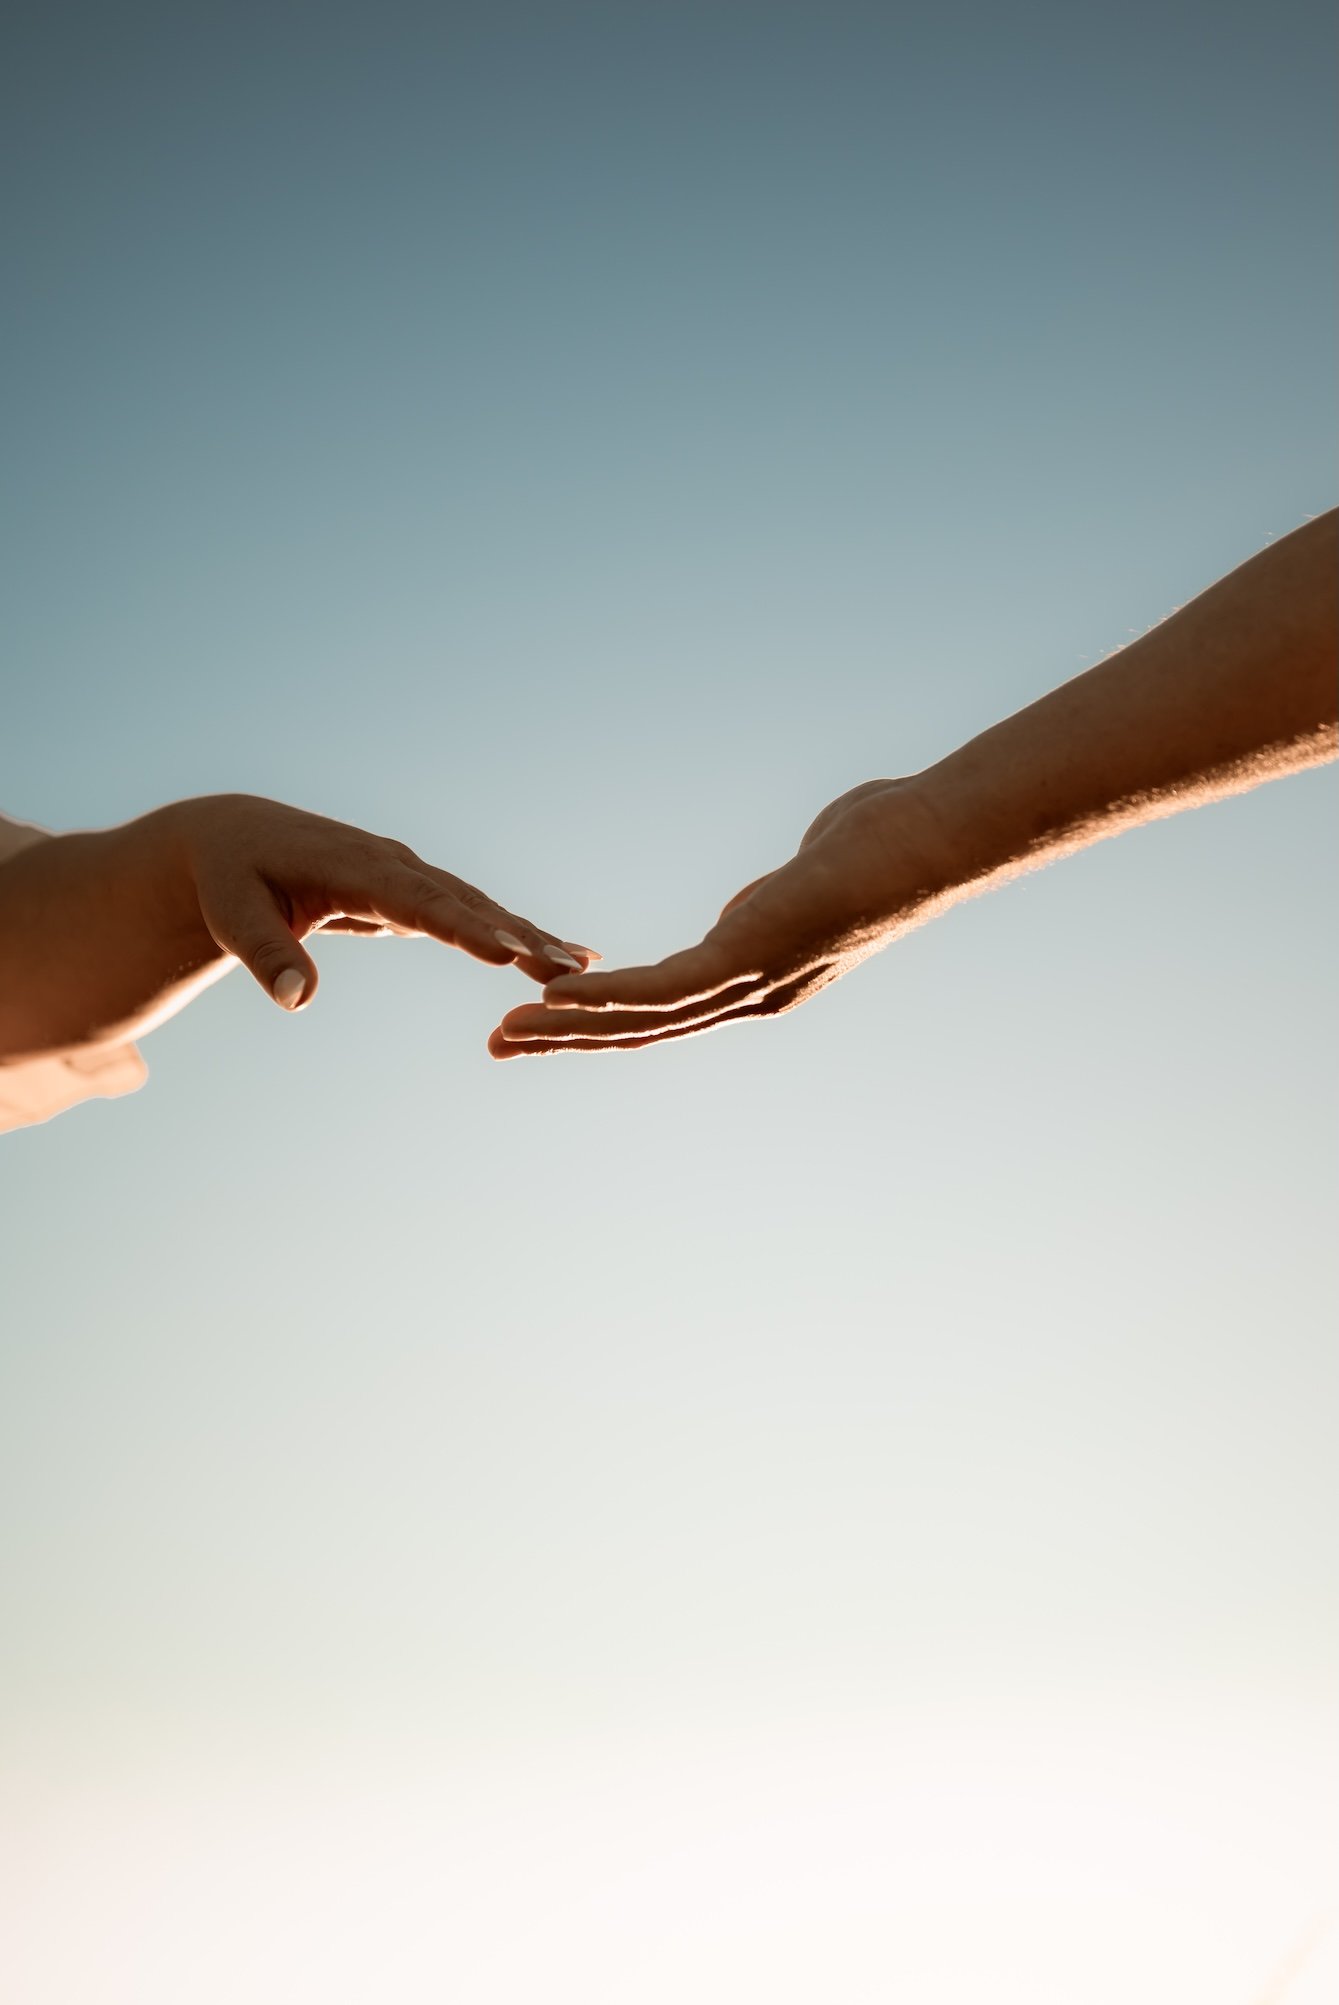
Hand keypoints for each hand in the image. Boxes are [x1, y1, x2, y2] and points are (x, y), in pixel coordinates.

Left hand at [162, 794, 596, 1010]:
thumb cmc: (229, 880)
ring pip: (479, 907)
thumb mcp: (230, 914)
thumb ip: (264, 953)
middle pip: (464, 902)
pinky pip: (474, 914)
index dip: (461, 927)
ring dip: (530, 937)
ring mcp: (409, 877)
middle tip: (568, 969)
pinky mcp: (417, 893)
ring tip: (582, 969)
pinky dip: (517, 935)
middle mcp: (391, 865)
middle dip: (517, 935)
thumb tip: (298, 999)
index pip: (414, 900)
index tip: (505, 954)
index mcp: (349, 865)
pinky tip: (561, 957)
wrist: (236, 841)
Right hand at [488, 779, 947, 1057]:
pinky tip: (557, 1000)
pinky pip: (664, 989)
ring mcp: (753, 981)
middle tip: (500, 1047)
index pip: (668, 1012)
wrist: (931, 842)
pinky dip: (605, 997)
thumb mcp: (804, 879)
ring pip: (644, 1021)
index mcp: (763, 980)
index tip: (549, 1019)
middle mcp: (755, 995)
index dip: (604, 1021)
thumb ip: (763, 903)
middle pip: (644, 1030)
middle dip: (567, 1040)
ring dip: (568, 1029)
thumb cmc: (881, 841)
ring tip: (507, 1034)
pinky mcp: (749, 954)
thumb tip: (748, 908)